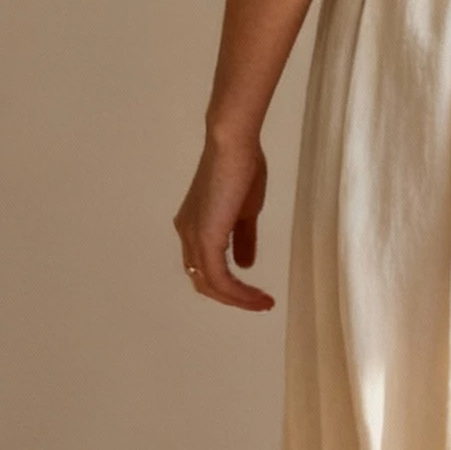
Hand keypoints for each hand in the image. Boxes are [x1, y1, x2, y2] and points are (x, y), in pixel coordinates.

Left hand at [173, 130, 274, 311]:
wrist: (234, 145)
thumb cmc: (241, 168)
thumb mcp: (245, 211)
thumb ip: (243, 238)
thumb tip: (246, 265)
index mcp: (193, 226)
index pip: (205, 267)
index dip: (228, 284)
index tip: (255, 292)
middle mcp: (186, 234)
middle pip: (204, 282)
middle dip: (232, 298)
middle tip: (260, 303)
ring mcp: (193, 237)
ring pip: (211, 284)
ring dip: (238, 300)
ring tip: (264, 303)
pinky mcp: (206, 238)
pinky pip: (220, 278)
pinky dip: (239, 292)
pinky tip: (258, 296)